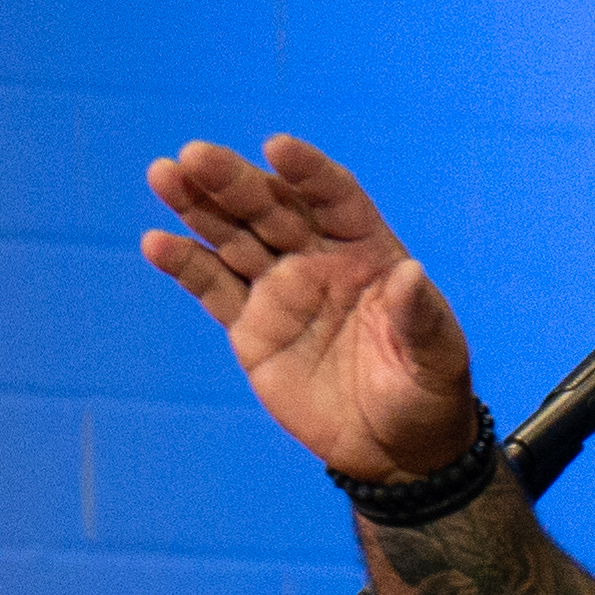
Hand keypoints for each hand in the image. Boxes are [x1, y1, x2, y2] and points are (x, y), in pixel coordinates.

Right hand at [142, 134, 479, 481]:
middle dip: (234, 181)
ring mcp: (280, 289)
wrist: (393, 447)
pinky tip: (156, 242)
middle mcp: (318, 258)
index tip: (277, 147)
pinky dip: (185, 264)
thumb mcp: (438, 358)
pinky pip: (214, 288)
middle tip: (195, 155)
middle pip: (271, 208)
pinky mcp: (250, 326)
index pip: (334, 197)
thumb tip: (411, 274)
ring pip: (233, 237)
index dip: (308, 172)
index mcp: (368, 250)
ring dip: (198, 206)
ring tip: (164, 174)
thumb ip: (420, 316)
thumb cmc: (427, 392)